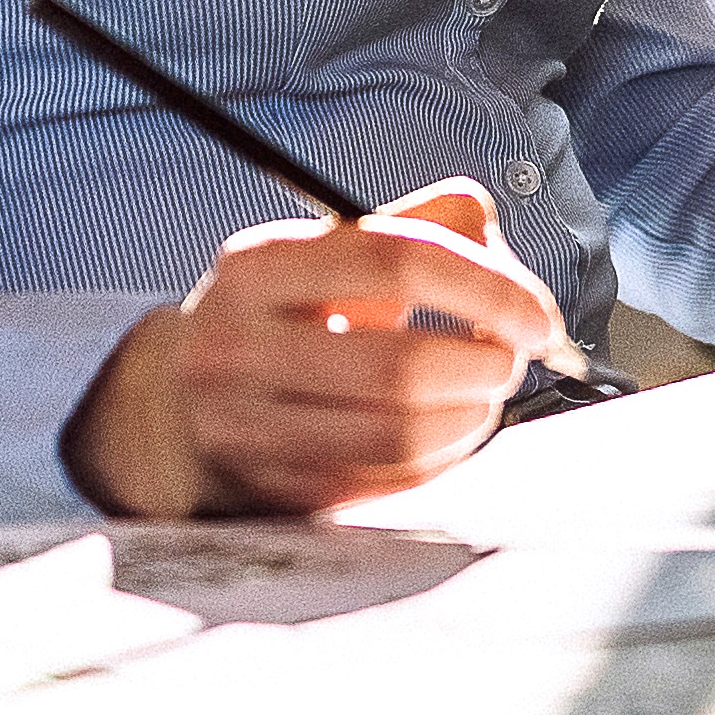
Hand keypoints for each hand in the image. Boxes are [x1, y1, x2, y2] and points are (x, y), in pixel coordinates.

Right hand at [64, 178, 570, 518]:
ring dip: (474, 415)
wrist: (177, 405)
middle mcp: (239, 347)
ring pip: (402, 434)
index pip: (396, 262)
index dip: (488, 287)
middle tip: (511, 355)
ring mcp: (250, 429)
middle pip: (403, 364)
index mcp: (256, 266)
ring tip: (484, 391)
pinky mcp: (275, 491)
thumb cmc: (279, 317)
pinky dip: (445, 457)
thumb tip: (495, 236)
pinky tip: (449, 429)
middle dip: (487, 361)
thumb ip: (416, 224)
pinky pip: (390, 482)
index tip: (537, 312)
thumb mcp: (324, 250)